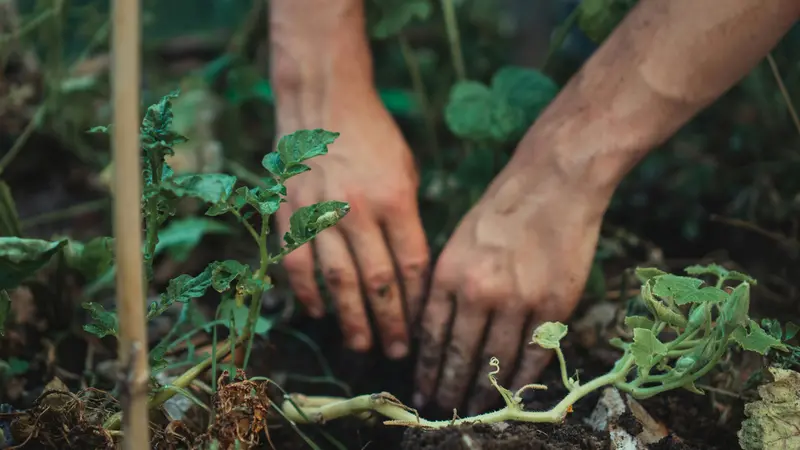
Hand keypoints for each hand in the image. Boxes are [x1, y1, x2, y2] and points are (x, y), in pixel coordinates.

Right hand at [276, 90, 428, 358]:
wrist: (323, 102)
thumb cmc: (374, 137)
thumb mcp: (406, 171)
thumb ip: (408, 219)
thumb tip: (410, 270)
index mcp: (395, 199)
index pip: (411, 265)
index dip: (417, 302)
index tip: (422, 327)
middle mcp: (358, 210)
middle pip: (377, 281)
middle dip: (390, 323)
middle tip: (396, 354)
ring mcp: (320, 213)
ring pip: (337, 281)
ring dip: (350, 319)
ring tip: (362, 346)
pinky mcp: (290, 213)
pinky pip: (298, 263)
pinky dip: (308, 293)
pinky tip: (319, 314)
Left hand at [413, 158, 607, 413]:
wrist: (554, 182)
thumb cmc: (502, 207)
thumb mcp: (458, 240)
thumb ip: (446, 285)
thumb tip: (434, 330)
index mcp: (449, 273)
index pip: (431, 336)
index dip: (426, 370)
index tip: (422, 390)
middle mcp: (479, 291)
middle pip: (460, 356)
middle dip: (449, 388)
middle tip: (444, 408)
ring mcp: (519, 300)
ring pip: (496, 362)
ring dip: (484, 391)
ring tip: (475, 408)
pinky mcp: (554, 305)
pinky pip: (534, 354)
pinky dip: (522, 379)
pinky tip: (512, 393)